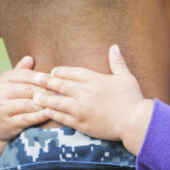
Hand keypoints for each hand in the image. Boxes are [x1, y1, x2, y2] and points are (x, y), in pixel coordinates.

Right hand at [0, 56, 50, 160]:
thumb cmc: (11, 100)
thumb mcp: (13, 84)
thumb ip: (22, 71)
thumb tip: (30, 58)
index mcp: (4, 79)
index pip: (27, 75)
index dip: (44, 78)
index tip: (58, 80)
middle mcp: (0, 92)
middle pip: (29, 90)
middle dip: (48, 92)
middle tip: (63, 93)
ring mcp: (2, 108)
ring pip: (29, 104)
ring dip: (46, 104)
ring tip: (59, 103)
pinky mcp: (7, 123)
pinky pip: (28, 118)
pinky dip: (41, 116)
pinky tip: (51, 113)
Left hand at [34, 45, 153, 154]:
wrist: (134, 122)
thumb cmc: (133, 99)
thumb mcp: (126, 77)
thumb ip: (117, 62)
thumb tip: (114, 46)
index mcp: (94, 79)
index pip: (72, 72)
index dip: (61, 72)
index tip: (53, 72)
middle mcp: (84, 92)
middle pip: (60, 84)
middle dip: (46, 81)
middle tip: (36, 79)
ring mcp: (80, 108)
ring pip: (57, 101)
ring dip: (45, 98)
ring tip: (35, 96)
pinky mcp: (80, 123)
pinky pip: (62, 117)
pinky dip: (53, 113)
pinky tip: (46, 111)